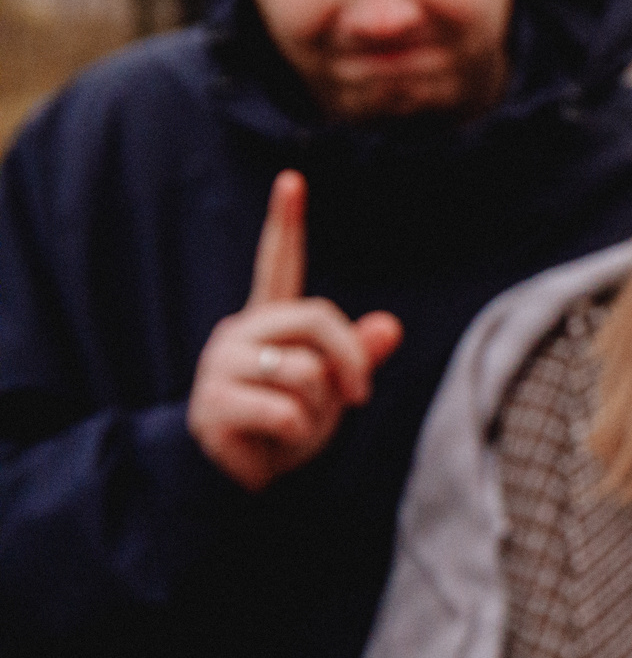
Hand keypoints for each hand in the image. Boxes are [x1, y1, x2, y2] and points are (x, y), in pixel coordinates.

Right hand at [188, 171, 403, 491]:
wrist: (237, 478)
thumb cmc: (286, 427)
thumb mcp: (331, 390)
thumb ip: (356, 356)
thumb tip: (390, 326)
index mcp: (269, 321)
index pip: (277, 263)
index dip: (285, 223)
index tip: (293, 179)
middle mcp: (241, 332)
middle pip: (318, 319)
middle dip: (351, 361)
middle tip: (358, 398)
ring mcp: (222, 365)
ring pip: (306, 372)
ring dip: (319, 410)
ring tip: (295, 427)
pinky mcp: (214, 403)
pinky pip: (287, 411)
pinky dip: (297, 434)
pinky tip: (274, 442)